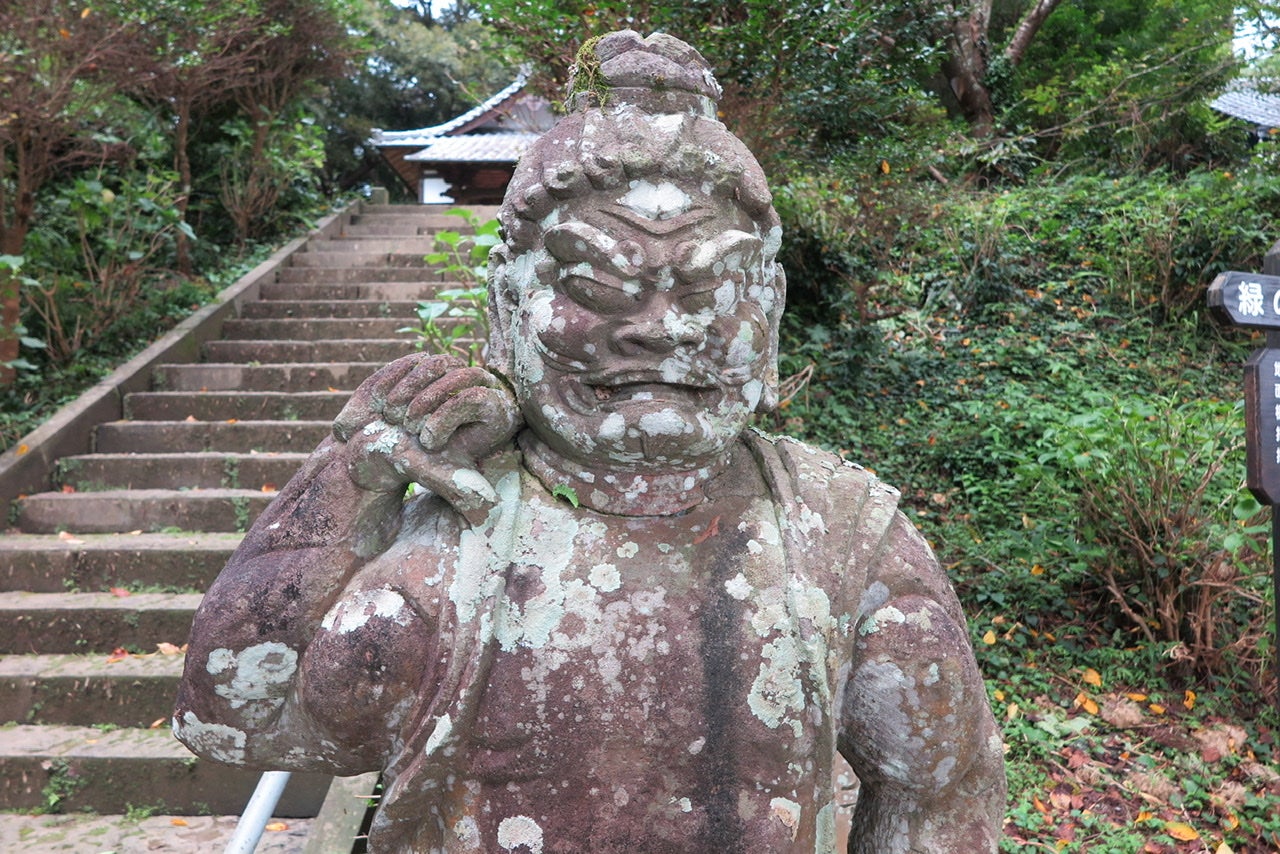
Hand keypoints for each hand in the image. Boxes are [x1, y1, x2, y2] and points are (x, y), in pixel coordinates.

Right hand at [332, 354, 520, 521]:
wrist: (378, 449)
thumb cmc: (414, 464)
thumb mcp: (439, 476)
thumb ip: (461, 488)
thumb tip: (490, 506)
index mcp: (489, 413)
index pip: (477, 397)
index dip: (447, 418)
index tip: (428, 442)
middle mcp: (476, 387)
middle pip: (461, 375)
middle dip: (427, 404)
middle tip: (409, 428)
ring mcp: (449, 373)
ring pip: (437, 363)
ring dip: (412, 391)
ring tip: (396, 416)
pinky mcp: (422, 364)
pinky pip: (413, 360)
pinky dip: (396, 381)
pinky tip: (386, 404)